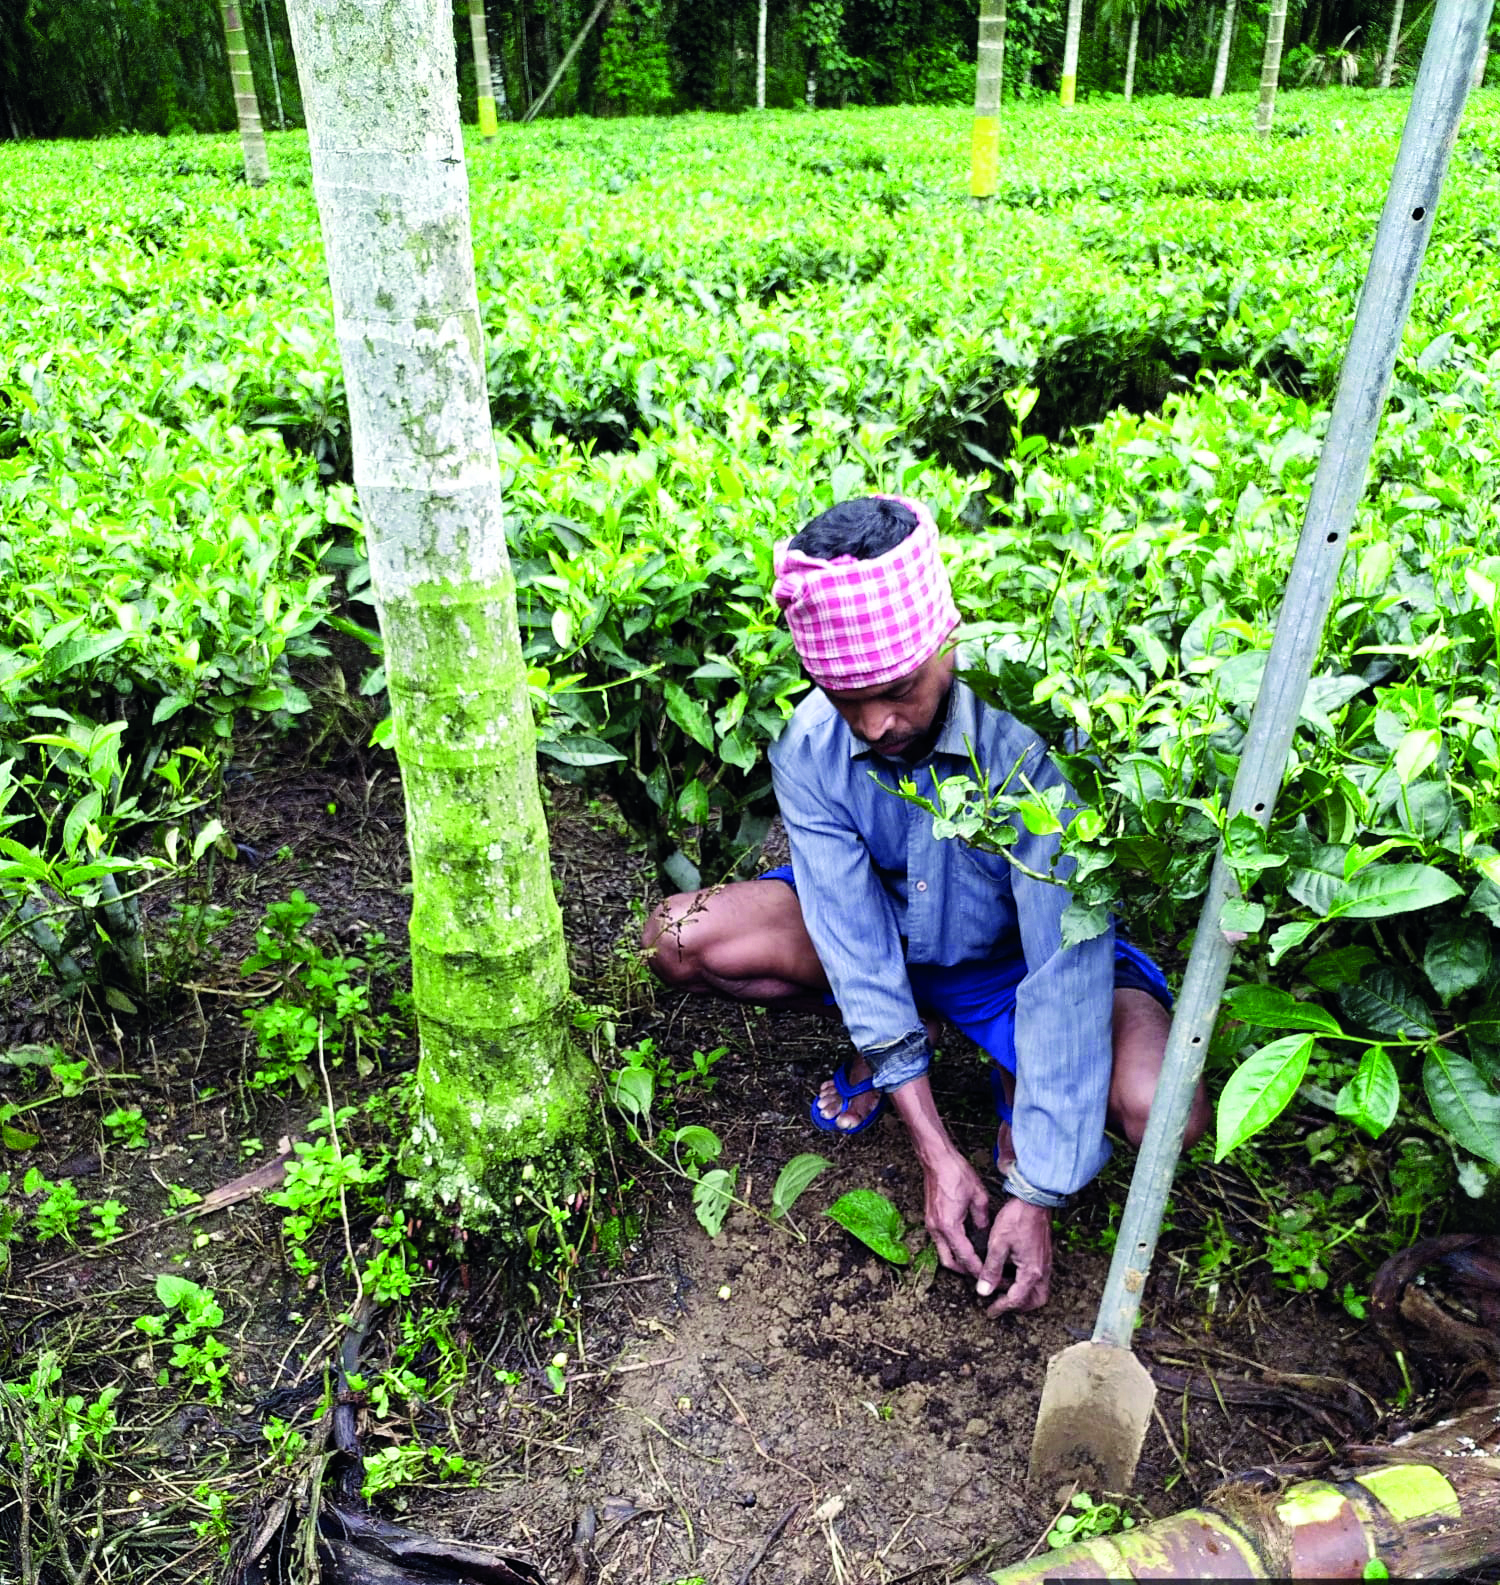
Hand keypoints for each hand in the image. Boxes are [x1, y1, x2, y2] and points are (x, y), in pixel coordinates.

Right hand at [921, 1151, 990, 1277]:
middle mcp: (936, 1229)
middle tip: (981, 1273)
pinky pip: (939, 1241)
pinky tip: (964, 1243)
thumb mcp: (978, 1196)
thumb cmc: (956, 1173)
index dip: (977, 1269)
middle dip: (964, 1271)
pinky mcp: (930, 1217)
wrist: (937, 1158)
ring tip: (974, 1261)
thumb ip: (983, 1219)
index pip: (965, 1256)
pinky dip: (951, 1247)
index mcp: (949, 1226)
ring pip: (942, 1252)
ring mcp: (931, 1223)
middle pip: (948, 1262)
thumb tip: (984, 1231)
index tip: (988, 1276)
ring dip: (957, 1259)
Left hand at [977, 1197, 1051, 1314]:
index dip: (1001, 1307)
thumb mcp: (997, 1244)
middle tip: (1001, 1304)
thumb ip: (991, 1270)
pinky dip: (1027, 1282)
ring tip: (1005, 1289)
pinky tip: (1012, 1272)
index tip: (989, 1311)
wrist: (1033, 1199)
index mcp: (1031, 1271)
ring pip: (1039, 1289)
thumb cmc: (1015, 1219)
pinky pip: (1039, 1277)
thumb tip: (983, 1291)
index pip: (1016, 1299)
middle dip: (1019, 1306)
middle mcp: (1042, 1270)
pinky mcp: (1045, 1254)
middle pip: (1036, 1300)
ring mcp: (1046, 1262)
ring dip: (1024, 1294)